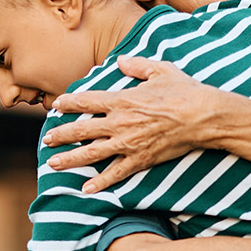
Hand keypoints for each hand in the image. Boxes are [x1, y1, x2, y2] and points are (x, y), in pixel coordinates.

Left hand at [43, 55, 237, 192]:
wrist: (203, 117)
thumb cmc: (184, 91)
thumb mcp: (160, 70)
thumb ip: (137, 65)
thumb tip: (121, 60)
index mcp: (122, 100)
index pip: (87, 101)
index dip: (69, 103)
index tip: (56, 105)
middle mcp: (119, 123)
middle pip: (82, 130)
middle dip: (61, 135)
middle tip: (47, 140)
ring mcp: (128, 144)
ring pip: (91, 153)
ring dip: (70, 159)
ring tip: (53, 164)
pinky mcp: (140, 159)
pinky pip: (116, 173)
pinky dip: (100, 183)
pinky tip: (86, 189)